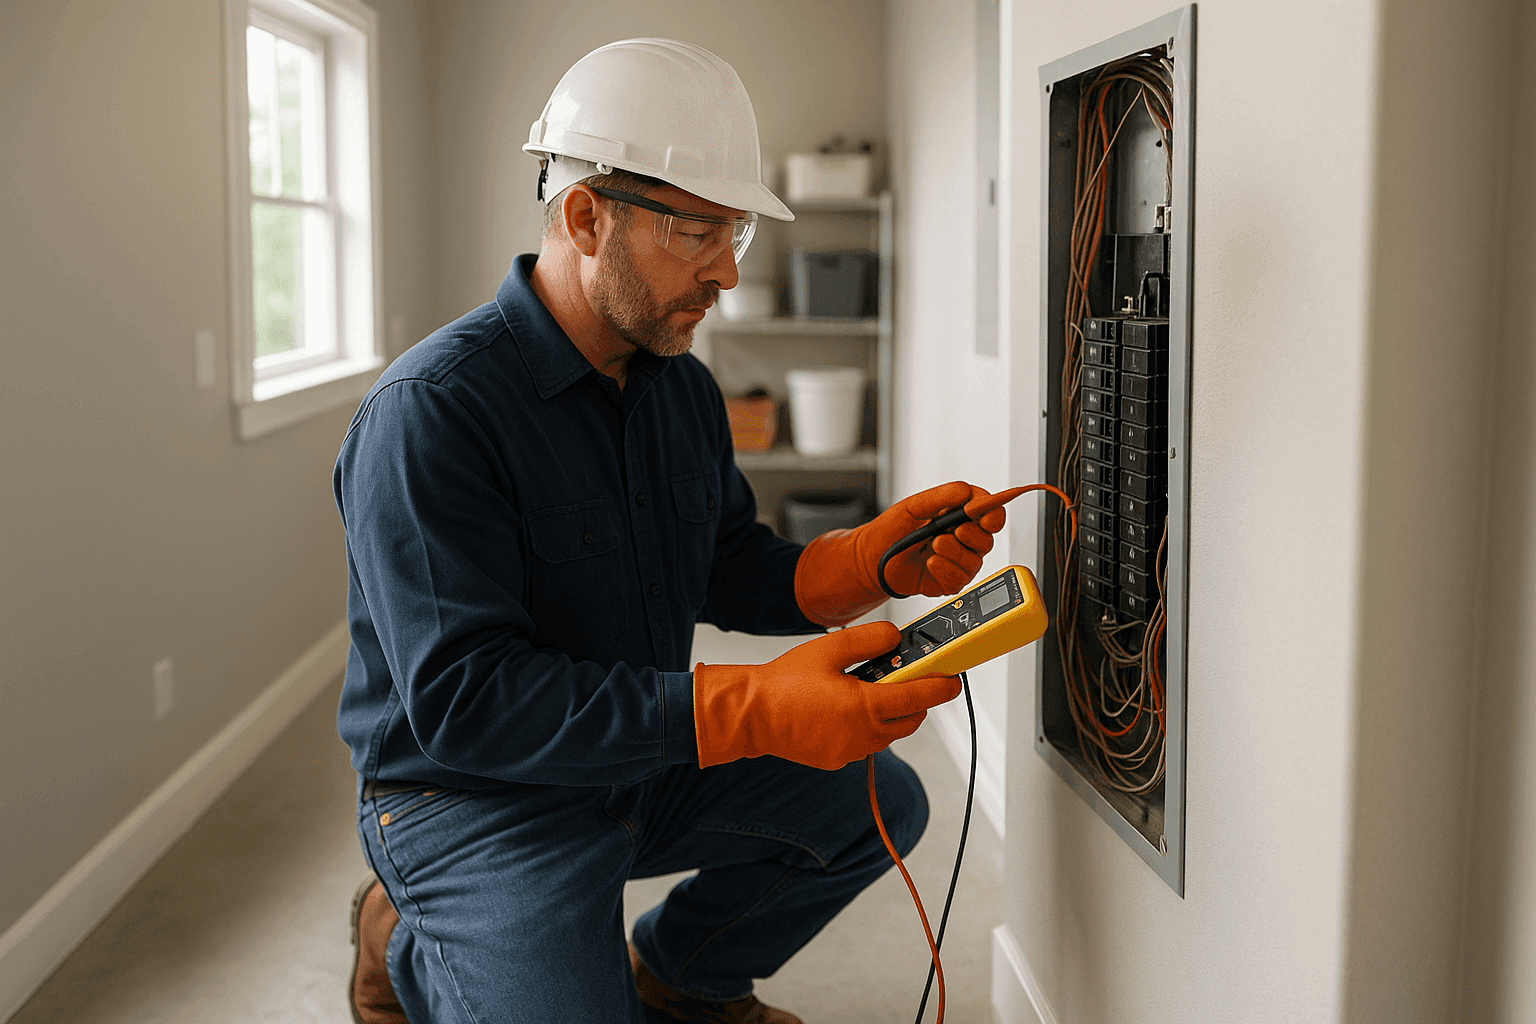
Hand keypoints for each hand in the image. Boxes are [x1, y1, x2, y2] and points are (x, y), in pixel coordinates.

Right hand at [693, 622, 960, 770]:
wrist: (750, 715)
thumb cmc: (784, 683)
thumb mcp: (829, 649)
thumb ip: (869, 640)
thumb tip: (895, 638)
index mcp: (865, 707)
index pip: (919, 698)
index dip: (941, 687)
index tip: (954, 680)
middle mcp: (862, 735)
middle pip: (909, 720)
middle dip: (916, 700)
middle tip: (907, 677)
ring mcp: (849, 751)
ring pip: (888, 734)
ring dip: (891, 714)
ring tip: (868, 689)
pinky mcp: (835, 759)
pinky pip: (865, 743)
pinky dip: (867, 727)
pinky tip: (845, 707)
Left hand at [793, 481, 1006, 625]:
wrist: (870, 560)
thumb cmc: (889, 531)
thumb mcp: (913, 507)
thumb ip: (941, 497)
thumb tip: (966, 491)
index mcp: (958, 515)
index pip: (990, 512)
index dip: (993, 513)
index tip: (984, 514)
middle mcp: (962, 539)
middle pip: (987, 538)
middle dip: (971, 534)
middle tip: (950, 530)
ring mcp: (957, 561)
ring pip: (975, 560)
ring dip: (954, 552)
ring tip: (933, 546)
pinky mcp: (949, 581)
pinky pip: (960, 579)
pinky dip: (946, 570)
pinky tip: (930, 563)